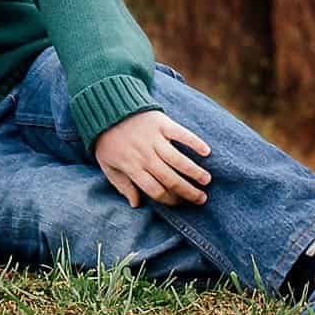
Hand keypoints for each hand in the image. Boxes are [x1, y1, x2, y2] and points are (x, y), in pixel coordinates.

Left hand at [93, 110, 212, 207]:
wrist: (107, 109)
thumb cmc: (108, 141)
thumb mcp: (108, 166)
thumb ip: (122, 185)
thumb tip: (136, 204)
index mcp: (132, 167)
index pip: (155, 190)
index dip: (169, 200)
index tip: (179, 203)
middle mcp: (145, 155)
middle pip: (170, 179)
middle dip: (188, 192)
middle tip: (202, 199)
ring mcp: (154, 139)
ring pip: (178, 160)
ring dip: (195, 171)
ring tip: (206, 180)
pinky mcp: (161, 123)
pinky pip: (181, 134)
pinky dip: (195, 142)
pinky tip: (206, 151)